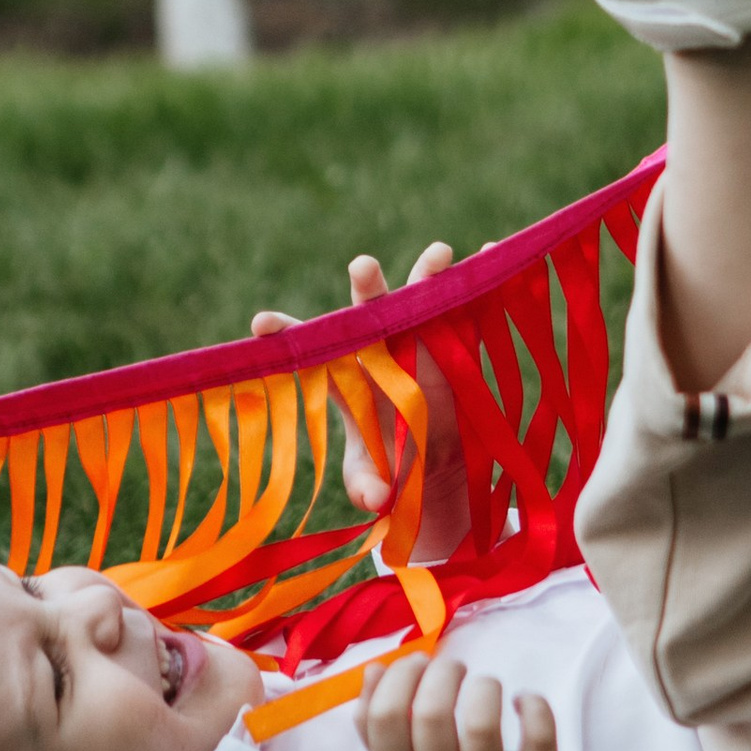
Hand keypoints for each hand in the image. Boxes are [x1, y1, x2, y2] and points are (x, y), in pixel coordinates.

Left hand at [251, 241, 468, 557]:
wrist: (436, 462)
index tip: (261, 324)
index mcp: (348, 380)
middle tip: (363, 265)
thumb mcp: (371, 482)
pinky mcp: (457, 345)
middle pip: (369, 314)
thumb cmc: (388, 465)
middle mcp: (381, 351)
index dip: (287, 336)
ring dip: (429, 276)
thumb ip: (366, 486)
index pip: (312, 354)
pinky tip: (490, 253)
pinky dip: (478, 281)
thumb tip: (376, 497)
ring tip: (440, 253)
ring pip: (420, 302)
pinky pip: (468, 311)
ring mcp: (420, 343)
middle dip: (367, 287)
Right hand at [361, 652, 572, 750]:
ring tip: (486, 685)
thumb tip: (373, 669)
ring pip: (482, 724)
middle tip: (455, 669)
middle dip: (442, 672)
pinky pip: (537, 737)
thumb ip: (384, 736)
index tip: (417, 662)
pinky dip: (532, 704)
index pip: (382, 721)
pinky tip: (524, 701)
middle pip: (430, 715)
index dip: (397, 677)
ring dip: (484, 686)